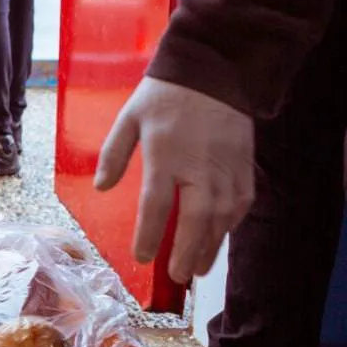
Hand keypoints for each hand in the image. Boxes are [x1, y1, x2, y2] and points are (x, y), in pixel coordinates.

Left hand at [95, 78, 254, 282]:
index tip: (141, 257)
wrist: (215, 70)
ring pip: (221, 218)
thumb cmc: (165, 95)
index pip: (156, 205)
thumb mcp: (129, 118)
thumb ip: (113, 154)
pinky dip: (230, 226)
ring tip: (196, 270)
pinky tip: (219, 239)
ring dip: (210, 247)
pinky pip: (240, 204)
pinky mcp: (244, 166)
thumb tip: (101, 188)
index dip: (149, 234)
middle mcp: (199, 168)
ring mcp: (226, 169)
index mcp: (165, 155)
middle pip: (195, 219)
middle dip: (186, 252)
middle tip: (177, 277)